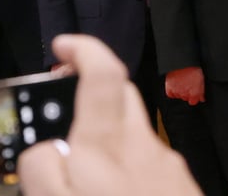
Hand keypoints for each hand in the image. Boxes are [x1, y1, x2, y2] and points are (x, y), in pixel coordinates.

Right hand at [17, 34, 200, 195]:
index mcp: (109, 149)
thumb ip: (46, 170)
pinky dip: (126, 163)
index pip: (104, 75)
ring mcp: (168, 168)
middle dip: (93, 86)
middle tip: (60, 99)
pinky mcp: (182, 187)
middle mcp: (144, 148)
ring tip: (79, 159)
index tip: (64, 46)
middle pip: (123, 94)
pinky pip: (149, 162)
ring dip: (107, 129)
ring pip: (135, 130)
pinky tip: (113, 189)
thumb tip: (45, 144)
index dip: (85, 50)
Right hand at [164, 66, 204, 104]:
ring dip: (180, 91)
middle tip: (188, 83)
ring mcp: (177, 92)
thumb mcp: (201, 80)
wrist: (183, 63)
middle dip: (187, 93)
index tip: (194, 92)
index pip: (193, 102)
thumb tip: (202, 99)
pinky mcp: (169, 89)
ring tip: (182, 82)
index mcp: (194, 93)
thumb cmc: (193, 69)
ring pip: (179, 96)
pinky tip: (176, 85)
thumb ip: (201, 92)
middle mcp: (185, 95)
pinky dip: (173, 91)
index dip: (194, 97)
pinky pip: (171, 94)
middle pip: (186, 98)